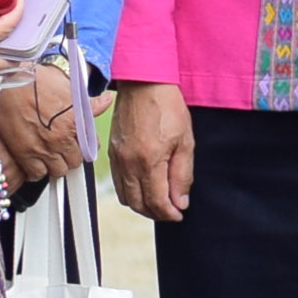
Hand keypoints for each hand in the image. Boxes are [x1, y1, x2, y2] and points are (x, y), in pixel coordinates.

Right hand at [0, 60, 89, 184]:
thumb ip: (88, 102)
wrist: (8, 83)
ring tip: (50, 156)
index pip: (90, 145)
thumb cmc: (37, 80)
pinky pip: (36, 174)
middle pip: (75, 161)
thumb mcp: (69, 87)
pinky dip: (37, 171)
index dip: (85, 145)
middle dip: (70, 156)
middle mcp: (61, 138)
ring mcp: (43, 148)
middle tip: (63, 149)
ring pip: (58, 171)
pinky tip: (35, 161)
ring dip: (55, 165)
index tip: (79, 143)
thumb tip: (106, 100)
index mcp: (75, 122)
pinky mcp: (24, 154)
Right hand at [109, 82, 194, 221]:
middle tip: (171, 211)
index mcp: (148, 161)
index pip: (156, 201)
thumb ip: (182, 175)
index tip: (178, 214)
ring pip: (125, 196)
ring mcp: (117, 158)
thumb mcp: (185, 141)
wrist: (144, 83)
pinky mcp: (111, 153)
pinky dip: (130, 191)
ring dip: (141, 204)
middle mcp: (128, 163)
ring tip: (159, 200)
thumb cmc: (167, 106)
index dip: (168, 213)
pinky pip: (117, 182)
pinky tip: (144, 186)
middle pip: (137, 204)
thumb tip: (179, 201)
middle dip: (155, 213)